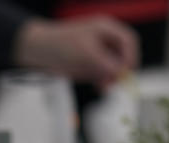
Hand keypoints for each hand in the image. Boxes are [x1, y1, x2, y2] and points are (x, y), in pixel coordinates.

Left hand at [15, 16, 138, 89]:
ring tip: (103, 85)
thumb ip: (105, 63)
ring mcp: (98, 54)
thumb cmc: (59, 43)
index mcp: (106, 28)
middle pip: (123, 56)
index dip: (131, 56)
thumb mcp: (86, 53)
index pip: (129, 41)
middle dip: (121, 70)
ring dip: (112, 79)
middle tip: (116, 81)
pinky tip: (99, 87)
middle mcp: (104, 41)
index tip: (127, 71)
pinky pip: (103, 76)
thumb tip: (120, 72)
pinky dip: (103, 82)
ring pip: (114, 69)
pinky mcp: (91, 67)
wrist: (38, 51)